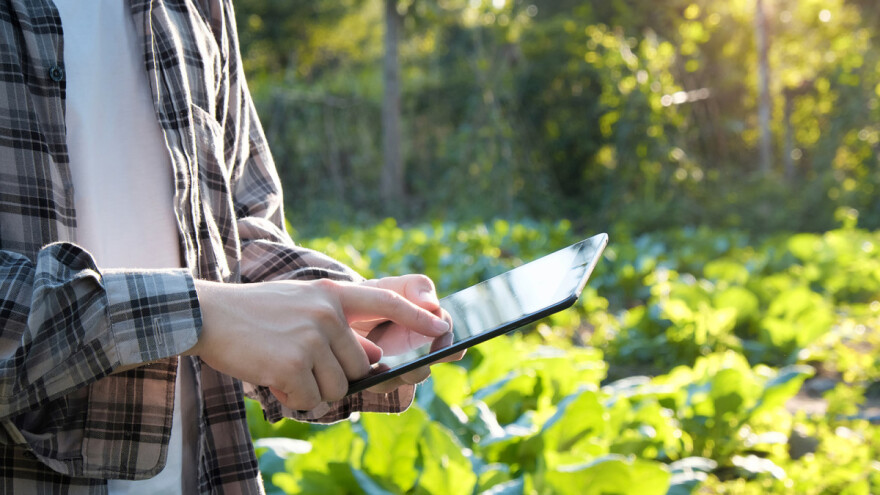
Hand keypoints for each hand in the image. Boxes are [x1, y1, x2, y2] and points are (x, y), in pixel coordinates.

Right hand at [186, 278, 450, 410]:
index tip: (441, 325)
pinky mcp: (292, 363)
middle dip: (336, 375)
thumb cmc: (257, 314)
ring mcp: (310, 338)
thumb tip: (375, 359)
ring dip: (313, 390)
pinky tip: (274, 378)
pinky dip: (294, 398)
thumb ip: (341, 329)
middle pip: (360, 367)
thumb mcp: (304, 307)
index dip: (416, 316)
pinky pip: (311, 399)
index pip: (385, 302)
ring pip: (337, 387)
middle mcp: (327, 313)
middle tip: (301, 363)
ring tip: (284, 368)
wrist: (208, 315)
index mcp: (332, 294)